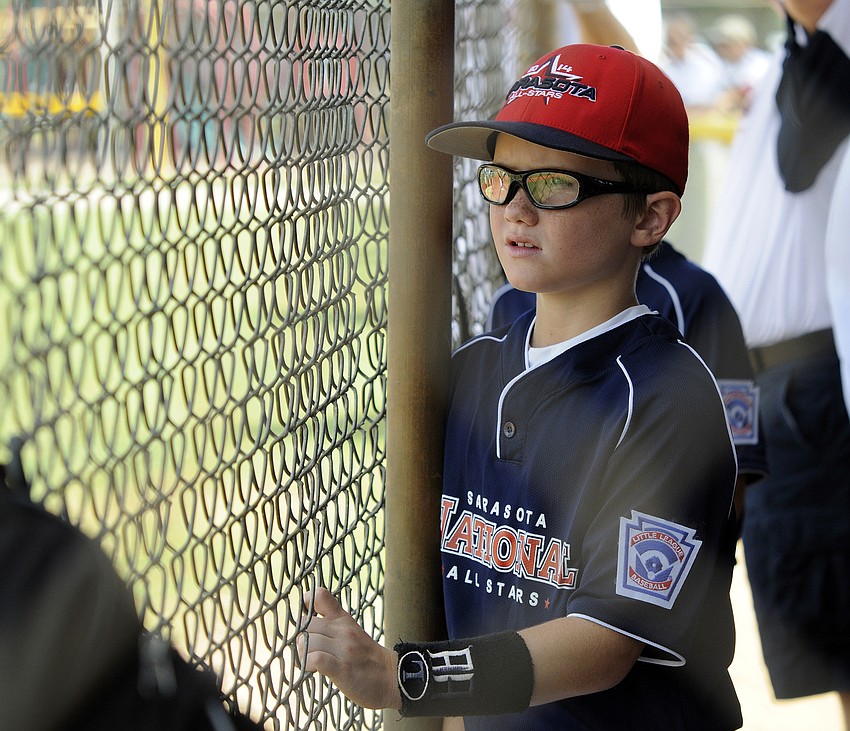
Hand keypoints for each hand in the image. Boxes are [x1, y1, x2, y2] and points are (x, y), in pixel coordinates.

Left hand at [300, 587, 401, 710]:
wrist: (392, 677)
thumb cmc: (367, 658)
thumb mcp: (352, 633)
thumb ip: (332, 625)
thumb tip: (306, 626)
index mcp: (344, 620)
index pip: (320, 596)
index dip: (306, 604)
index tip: (306, 620)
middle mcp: (343, 630)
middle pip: (306, 625)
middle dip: (302, 639)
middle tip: (309, 652)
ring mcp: (344, 649)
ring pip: (307, 641)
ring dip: (304, 654)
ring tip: (313, 663)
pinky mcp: (342, 668)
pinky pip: (315, 658)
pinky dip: (308, 664)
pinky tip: (315, 670)